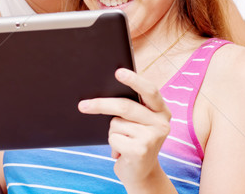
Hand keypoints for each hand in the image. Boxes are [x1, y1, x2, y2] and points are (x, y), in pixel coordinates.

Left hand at [78, 68, 171, 188]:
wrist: (141, 173)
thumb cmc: (134, 141)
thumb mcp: (137, 122)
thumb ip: (130, 107)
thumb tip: (101, 91)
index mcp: (161, 110)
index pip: (149, 90)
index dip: (134, 80)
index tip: (118, 72)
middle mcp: (162, 122)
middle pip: (125, 106)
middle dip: (101, 105)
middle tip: (83, 105)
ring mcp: (153, 137)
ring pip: (116, 123)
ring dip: (111, 132)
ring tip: (122, 141)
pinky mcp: (141, 150)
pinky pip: (114, 138)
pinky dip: (112, 144)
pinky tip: (121, 152)